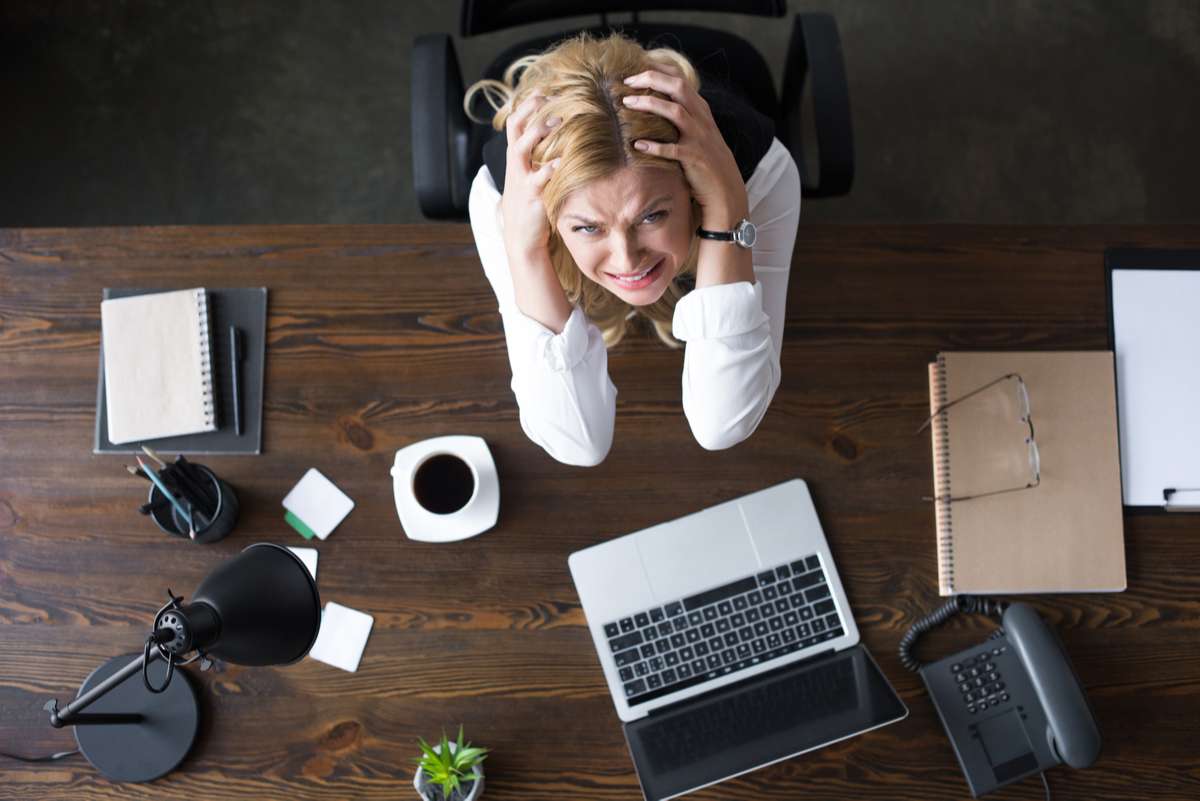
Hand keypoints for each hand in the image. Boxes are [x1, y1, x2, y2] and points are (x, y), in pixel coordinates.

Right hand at [500, 93, 561, 261]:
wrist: (522, 238)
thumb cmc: (531, 204)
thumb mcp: (531, 177)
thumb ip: (540, 158)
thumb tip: (559, 138)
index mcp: (516, 159)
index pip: (515, 124)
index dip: (526, 105)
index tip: (542, 90)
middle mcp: (515, 166)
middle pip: (515, 129)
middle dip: (530, 111)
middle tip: (549, 98)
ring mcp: (521, 180)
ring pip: (521, 149)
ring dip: (538, 133)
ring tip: (557, 121)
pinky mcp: (532, 197)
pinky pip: (539, 179)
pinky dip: (549, 169)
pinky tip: (562, 161)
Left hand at [622, 66, 747, 228]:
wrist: (725, 189)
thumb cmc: (707, 160)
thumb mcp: (699, 132)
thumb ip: (684, 115)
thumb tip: (658, 102)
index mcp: (701, 110)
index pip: (680, 79)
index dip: (657, 71)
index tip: (634, 72)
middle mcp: (702, 119)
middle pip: (678, 87)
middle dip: (651, 79)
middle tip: (626, 82)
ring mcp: (699, 138)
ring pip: (675, 111)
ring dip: (649, 104)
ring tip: (626, 104)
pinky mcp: (694, 158)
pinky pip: (671, 149)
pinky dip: (654, 146)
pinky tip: (637, 145)